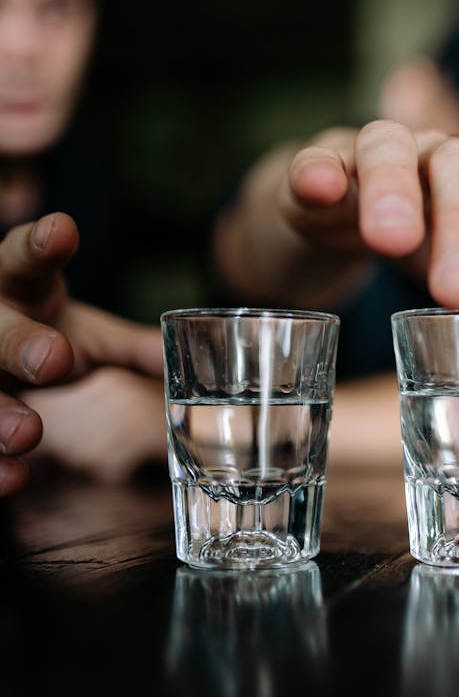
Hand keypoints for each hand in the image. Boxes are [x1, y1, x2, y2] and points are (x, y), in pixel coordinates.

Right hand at [0, 213, 162, 493]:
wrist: (0, 355)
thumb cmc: (44, 335)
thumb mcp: (86, 334)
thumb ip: (135, 346)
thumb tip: (189, 353)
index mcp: (16, 287)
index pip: (23, 258)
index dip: (40, 244)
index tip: (63, 229)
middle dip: (20, 343)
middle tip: (53, 359)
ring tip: (29, 434)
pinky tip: (13, 479)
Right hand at [218, 122, 458, 309]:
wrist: (346, 205)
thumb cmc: (433, 239)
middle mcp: (446, 156)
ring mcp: (382, 152)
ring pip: (391, 151)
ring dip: (394, 190)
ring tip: (391, 240)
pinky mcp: (322, 160)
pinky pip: (318, 157)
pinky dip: (318, 169)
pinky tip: (318, 187)